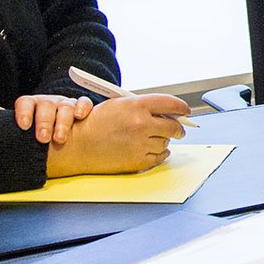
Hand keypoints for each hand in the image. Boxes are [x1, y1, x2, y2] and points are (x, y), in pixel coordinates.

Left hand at [0, 94, 92, 145]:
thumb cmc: (36, 128)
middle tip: (42, 139)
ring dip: (63, 122)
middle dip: (44, 123)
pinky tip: (80, 116)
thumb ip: (7, 119)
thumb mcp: (22, 124)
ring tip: (59, 139)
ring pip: (65, 106)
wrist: (57, 127)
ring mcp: (65, 103)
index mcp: (31, 105)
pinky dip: (82, 107)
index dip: (23, 113)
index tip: (23, 126)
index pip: (25, 103)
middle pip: (46, 106)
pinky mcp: (80, 106)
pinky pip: (84, 102)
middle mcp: (48, 102)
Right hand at [46, 92, 190, 176]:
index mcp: (137, 106)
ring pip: (166, 142)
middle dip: (178, 128)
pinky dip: (160, 153)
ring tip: (149, 138)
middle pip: (174, 126)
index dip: (182, 108)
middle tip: (178, 129)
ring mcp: (141, 144)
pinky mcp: (138, 160)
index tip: (185, 111)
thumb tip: (169, 111)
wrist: (78, 145)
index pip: (171, 104)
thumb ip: (145, 106)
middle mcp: (141, 124)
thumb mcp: (119, 105)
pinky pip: (160, 156)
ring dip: (163, 140)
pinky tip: (151, 149)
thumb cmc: (96, 123)